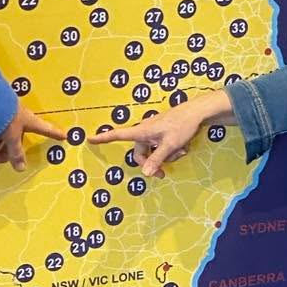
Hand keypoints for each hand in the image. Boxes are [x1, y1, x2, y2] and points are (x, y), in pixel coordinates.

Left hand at [0, 105, 65, 170]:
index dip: (54, 133)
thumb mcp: (12, 136)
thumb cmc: (5, 116)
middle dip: (4, 152)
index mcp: (28, 121)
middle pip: (15, 141)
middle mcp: (16, 120)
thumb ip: (15, 153)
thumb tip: (21, 169)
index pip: (45, 129)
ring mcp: (3, 119)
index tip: (64, 135)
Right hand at [87, 90, 230, 176]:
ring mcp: (154, 132)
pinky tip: (183, 146)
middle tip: (163, 174)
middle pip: (140, 153)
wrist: (197, 112)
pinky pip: (161, 147)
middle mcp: (145, 132)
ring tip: (181, 151)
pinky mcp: (163, 133)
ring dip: (166, 156)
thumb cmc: (181, 126)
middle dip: (152, 163)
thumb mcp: (170, 145)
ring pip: (153, 151)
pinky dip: (171, 150)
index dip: (103, 138)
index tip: (89, 139)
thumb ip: (157, 159)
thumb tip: (145, 174)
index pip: (118, 135)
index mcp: (142, 131)